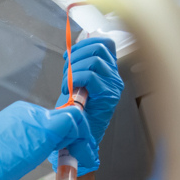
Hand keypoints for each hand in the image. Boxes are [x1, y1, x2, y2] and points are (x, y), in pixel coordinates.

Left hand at [48, 37, 123, 173]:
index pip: (105, 43)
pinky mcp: (108, 95)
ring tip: (66, 84)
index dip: (85, 43)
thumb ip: (78, 66)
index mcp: (107, 71)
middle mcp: (114, 76)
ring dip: (73, 69)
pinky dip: (75, 79)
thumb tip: (72, 48)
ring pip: (94, 60)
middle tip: (66, 71)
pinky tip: (69, 90)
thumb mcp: (75, 83)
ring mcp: (113, 85)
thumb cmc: (75, 113)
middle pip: (99, 46)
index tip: (70, 55)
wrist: (78, 137)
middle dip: (76, 54)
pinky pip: (91, 76)